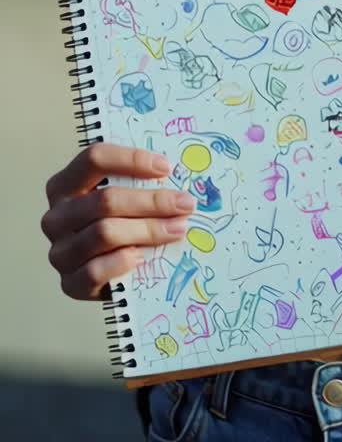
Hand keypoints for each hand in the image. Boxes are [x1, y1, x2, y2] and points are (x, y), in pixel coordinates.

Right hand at [41, 144, 194, 299]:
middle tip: (185, 204)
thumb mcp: (122, 195)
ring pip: (104, 233)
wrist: (104, 272)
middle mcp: (56, 216)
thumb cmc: (116, 223)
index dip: (132, 160)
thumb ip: (137, 182)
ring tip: (177, 229)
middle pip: (105, 200)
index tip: (166, 168)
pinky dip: (123, 261)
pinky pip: (95, 271)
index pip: (94, 159)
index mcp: (64, 184)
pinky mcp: (69, 283)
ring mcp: (60, 251)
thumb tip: (173, 172)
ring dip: (147, 230)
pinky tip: (143, 256)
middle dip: (152, 201)